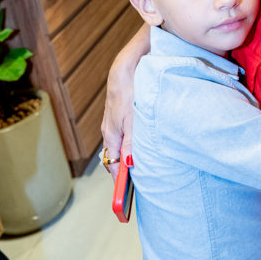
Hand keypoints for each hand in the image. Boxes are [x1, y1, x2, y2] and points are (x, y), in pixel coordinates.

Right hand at [100, 25, 149, 179]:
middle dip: (127, 173)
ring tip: (149, 172)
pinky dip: (136, 145)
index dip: (119, 182)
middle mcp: (112, 129)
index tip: (126, 199)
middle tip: (143, 188)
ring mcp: (118, 121)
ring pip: (123, 146)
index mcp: (111, 133)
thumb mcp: (132, 116)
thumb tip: (127, 166)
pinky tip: (149, 147)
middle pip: (117, 158)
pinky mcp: (125, 113)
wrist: (132, 60)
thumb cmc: (131, 86)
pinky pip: (128, 136)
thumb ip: (130, 141)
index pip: (112, 165)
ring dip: (132, 159)